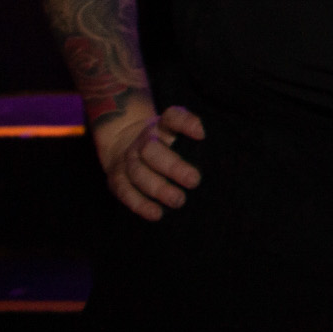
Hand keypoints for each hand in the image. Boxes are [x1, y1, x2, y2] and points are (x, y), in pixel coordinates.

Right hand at [95, 105, 204, 221]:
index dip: (185, 123)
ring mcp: (128, 158)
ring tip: (178, 200)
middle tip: (194, 181)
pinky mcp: (116, 178)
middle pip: (152, 149)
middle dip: (173, 166)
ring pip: (138, 172)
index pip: (172, 117)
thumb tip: (216, 155)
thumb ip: (193, 139)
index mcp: (162, 125)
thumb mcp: (177, 134)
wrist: (123, 143)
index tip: (201, 134)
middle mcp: (143, 140)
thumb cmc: (165, 143)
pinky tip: (156, 214)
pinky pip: (125, 191)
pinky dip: (140, 204)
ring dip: (158, 188)